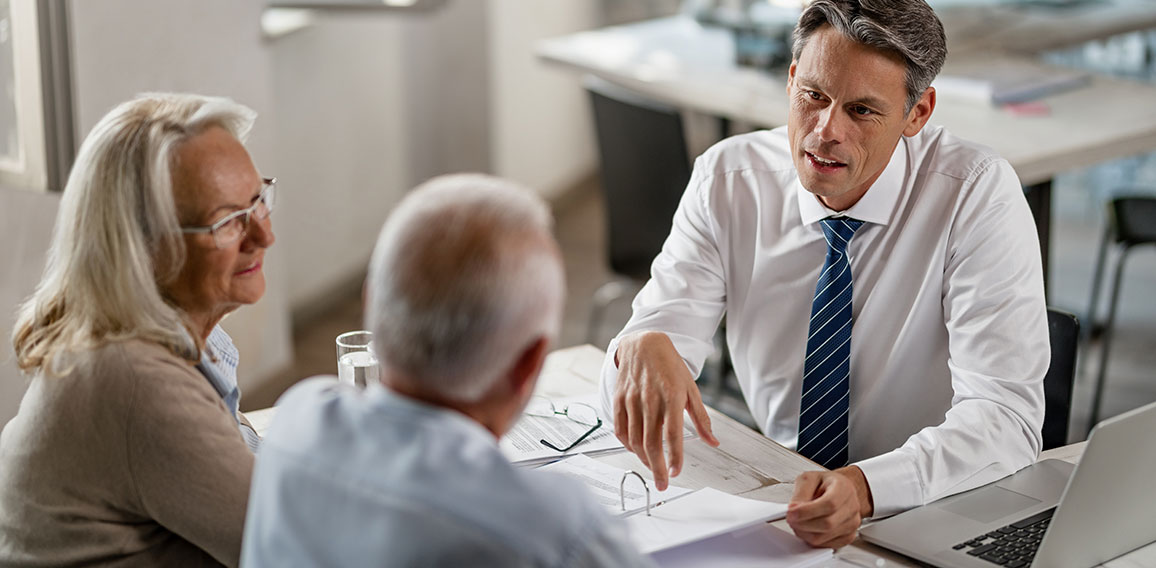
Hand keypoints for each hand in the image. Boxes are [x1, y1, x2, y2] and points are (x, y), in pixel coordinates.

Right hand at [613, 331, 719, 489]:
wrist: (643, 344)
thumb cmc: (669, 366)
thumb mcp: (691, 388)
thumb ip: (701, 418)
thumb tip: (713, 441)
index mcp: (672, 396)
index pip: (672, 433)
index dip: (674, 456)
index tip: (676, 473)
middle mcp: (650, 399)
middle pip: (650, 441)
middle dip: (656, 467)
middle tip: (662, 484)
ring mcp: (632, 399)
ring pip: (634, 439)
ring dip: (643, 459)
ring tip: (653, 468)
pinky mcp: (619, 400)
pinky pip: (620, 429)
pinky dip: (628, 445)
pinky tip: (636, 451)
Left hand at [786, 466, 873, 548]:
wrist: (839, 491)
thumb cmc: (825, 484)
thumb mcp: (809, 478)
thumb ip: (801, 492)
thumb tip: (794, 509)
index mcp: (843, 488)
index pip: (829, 504)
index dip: (807, 511)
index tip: (791, 512)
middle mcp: (851, 507)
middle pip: (827, 524)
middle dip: (802, 524)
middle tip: (790, 518)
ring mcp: (852, 523)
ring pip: (824, 537)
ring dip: (804, 533)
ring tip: (797, 522)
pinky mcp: (848, 536)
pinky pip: (826, 545)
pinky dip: (812, 539)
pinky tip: (807, 529)